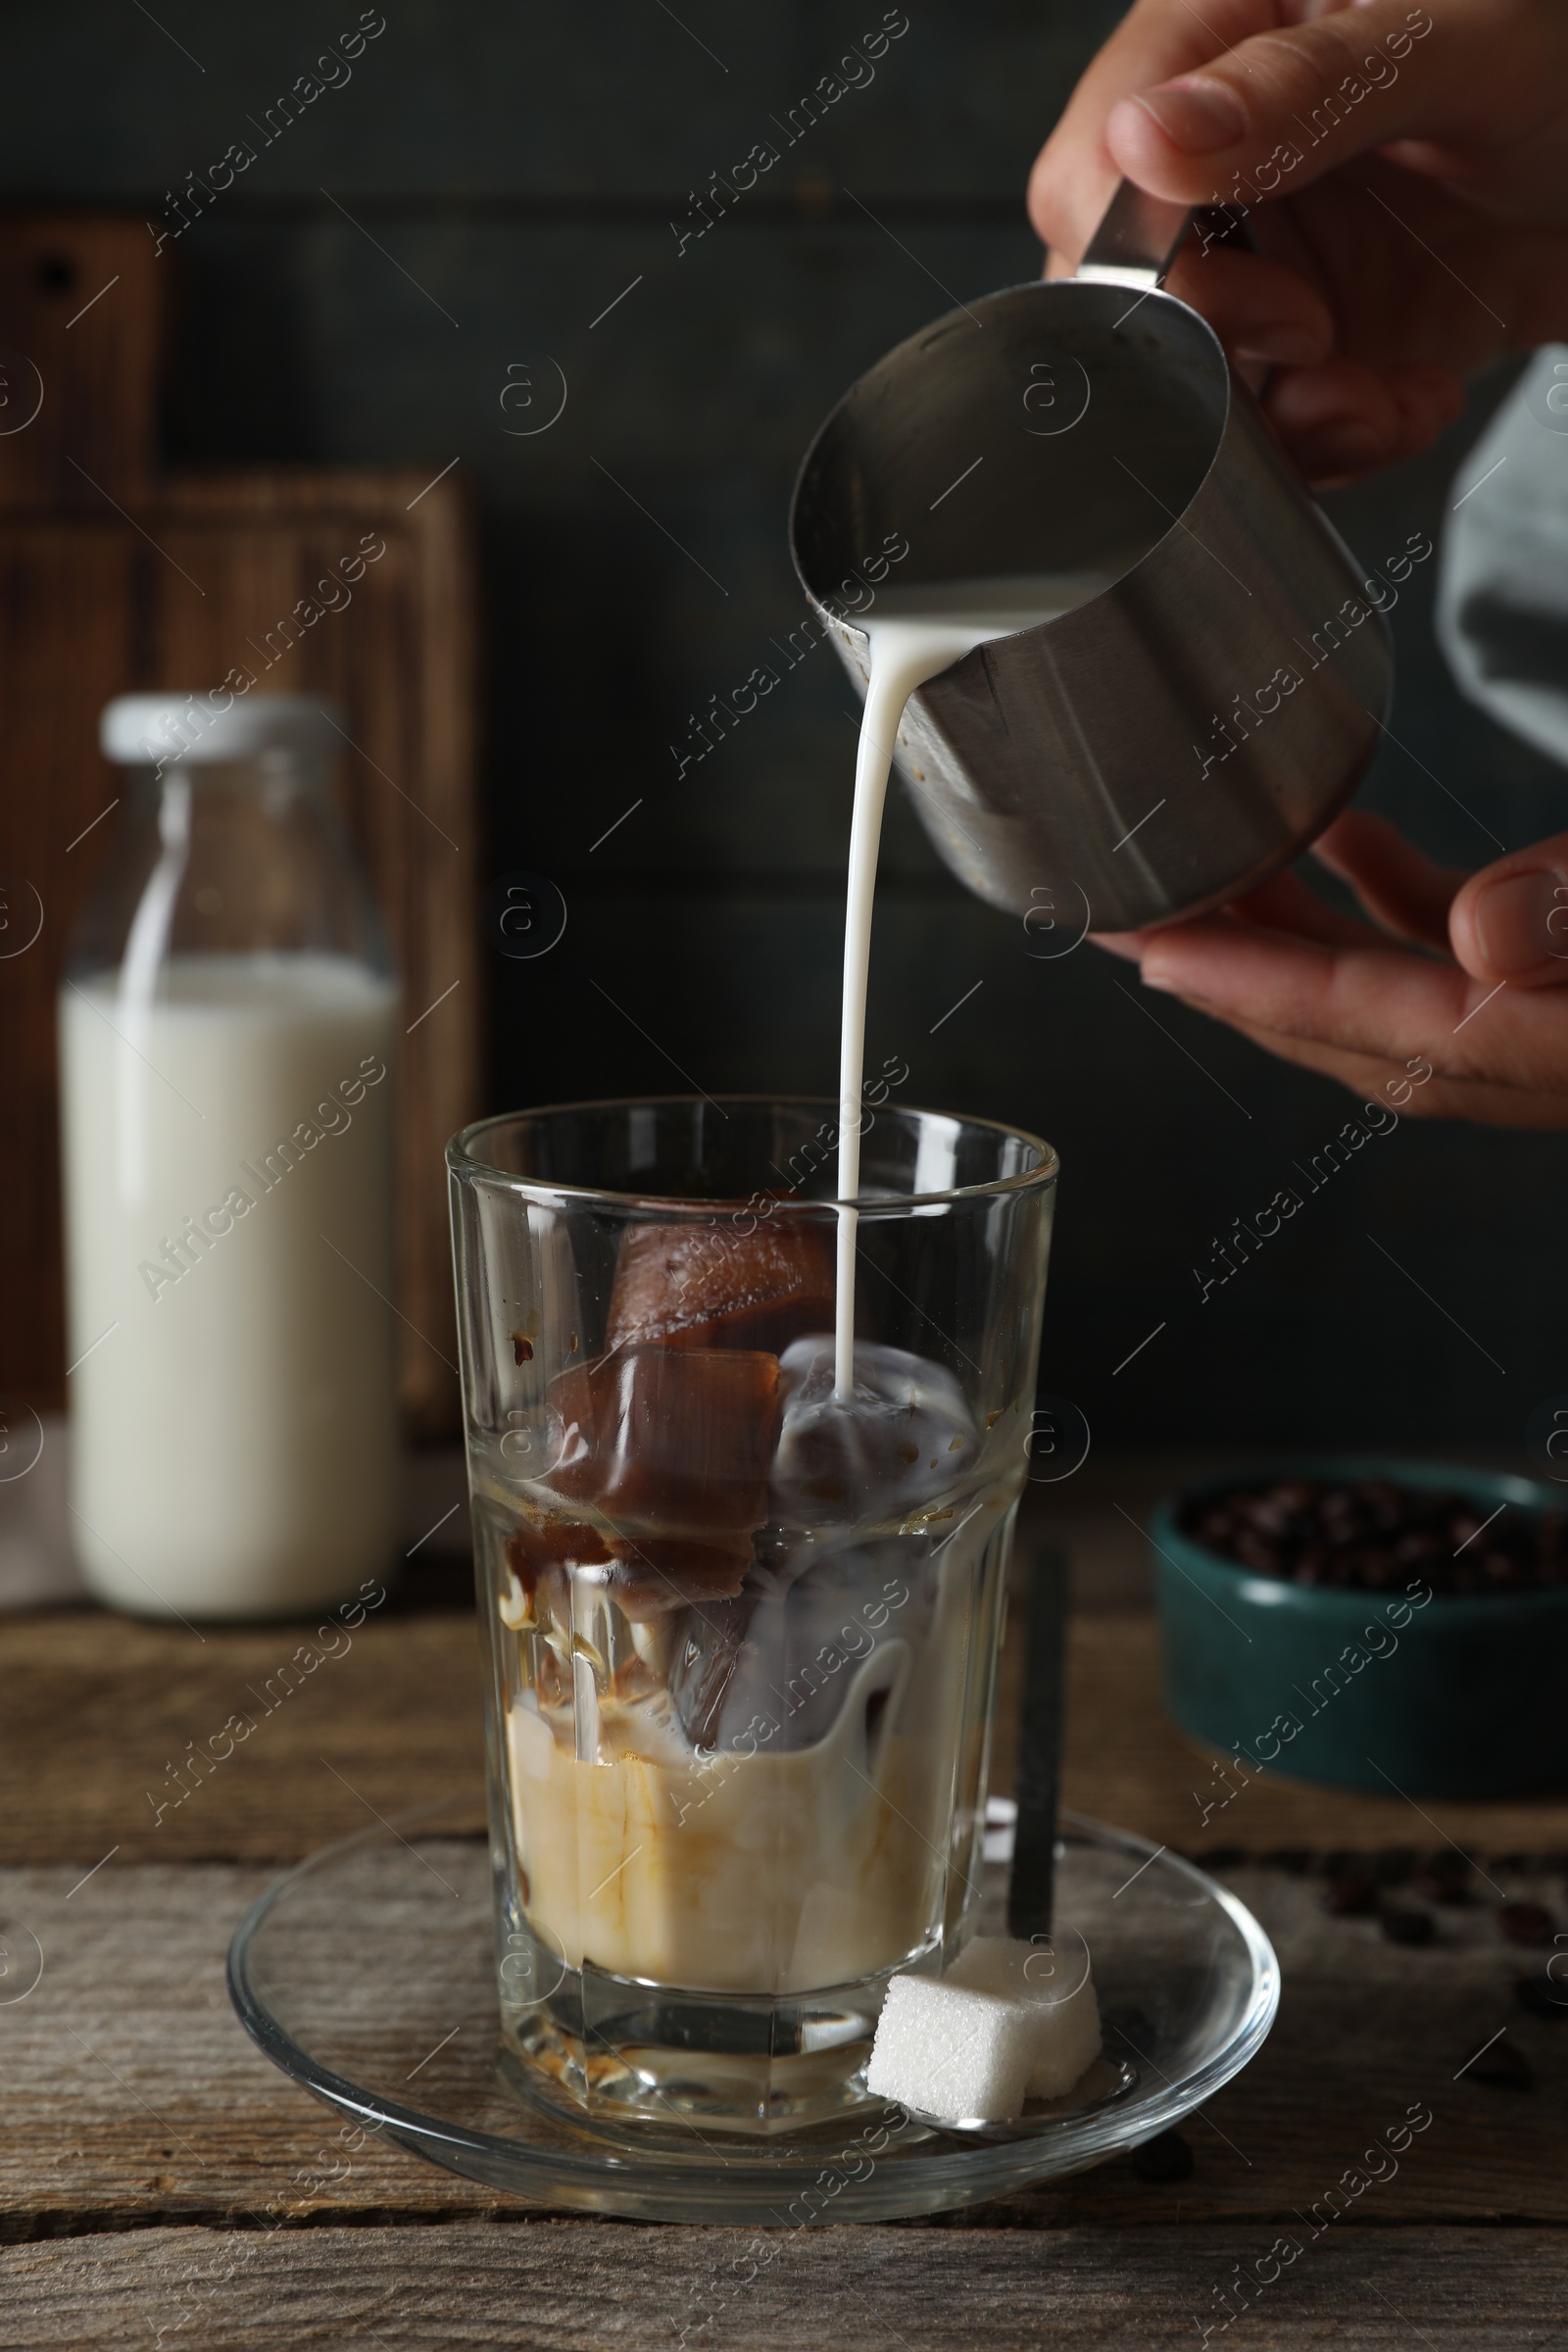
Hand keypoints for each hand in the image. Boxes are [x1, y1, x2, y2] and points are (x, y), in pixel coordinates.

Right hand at [1029, 0, 1567, 485]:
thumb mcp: (1458, 39)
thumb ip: (1298, 87)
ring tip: (1377, 405)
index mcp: (1219, 37)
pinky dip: (1337, 446)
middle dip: (1219, 366)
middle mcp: (1223, 157)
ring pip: (1195, 381)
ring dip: (1283, 427)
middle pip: (1131, 299)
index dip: (1155, 271)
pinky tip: (1409, 403)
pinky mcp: (1323, 334)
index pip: (1099, 177)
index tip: (1271, 303)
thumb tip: (1145, 141)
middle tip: (1323, 357)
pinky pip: (1276, 423)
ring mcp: (1271, 251)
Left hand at [1098, 812, 1567, 1125]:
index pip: (1378, 1023)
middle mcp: (1544, 1058)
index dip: (1259, 984)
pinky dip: (1386, 898)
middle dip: (1229, 973)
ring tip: (1199, 875)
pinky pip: (1455, 954)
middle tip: (1123, 920)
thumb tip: (1476, 933)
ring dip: (1291, 934)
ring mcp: (1552, 1021)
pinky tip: (1336, 837)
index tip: (1156, 950)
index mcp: (1559, 1052)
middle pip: (1351, 1027)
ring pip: (1391, 988)